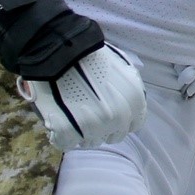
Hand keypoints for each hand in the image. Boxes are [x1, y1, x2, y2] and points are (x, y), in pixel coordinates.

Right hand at [20, 43, 150, 150]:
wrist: (60, 50)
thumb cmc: (91, 54)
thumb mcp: (122, 67)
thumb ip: (128, 89)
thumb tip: (126, 102)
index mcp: (134, 101)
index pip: (133, 124)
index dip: (122, 121)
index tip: (109, 115)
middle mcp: (118, 118)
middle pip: (112, 136)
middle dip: (103, 128)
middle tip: (88, 114)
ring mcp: (93, 128)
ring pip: (90, 141)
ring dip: (83, 132)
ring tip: (72, 115)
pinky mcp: (67, 132)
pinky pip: (67, 143)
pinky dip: (62, 136)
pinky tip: (59, 122)